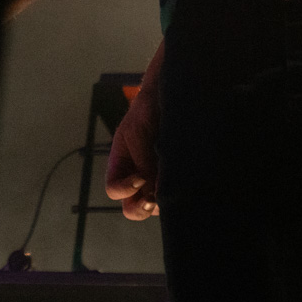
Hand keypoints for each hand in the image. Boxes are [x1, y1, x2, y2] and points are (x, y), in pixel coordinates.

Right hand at [105, 45, 163, 219]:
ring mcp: (159, 177)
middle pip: (133, 207)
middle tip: (154, 199)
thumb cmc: (148, 108)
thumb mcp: (138, 132)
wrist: (173, 94)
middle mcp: (138, 175)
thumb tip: (153, 192)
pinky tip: (186, 182)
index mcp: (122, 164)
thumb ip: (142, 161)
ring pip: (157, 205)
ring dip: (164, 200)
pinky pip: (176, 194)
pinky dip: (179, 193)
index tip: (139, 179)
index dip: (125, 189)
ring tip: (175, 183)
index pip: (115, 190)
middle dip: (142, 207)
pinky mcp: (178, 176)